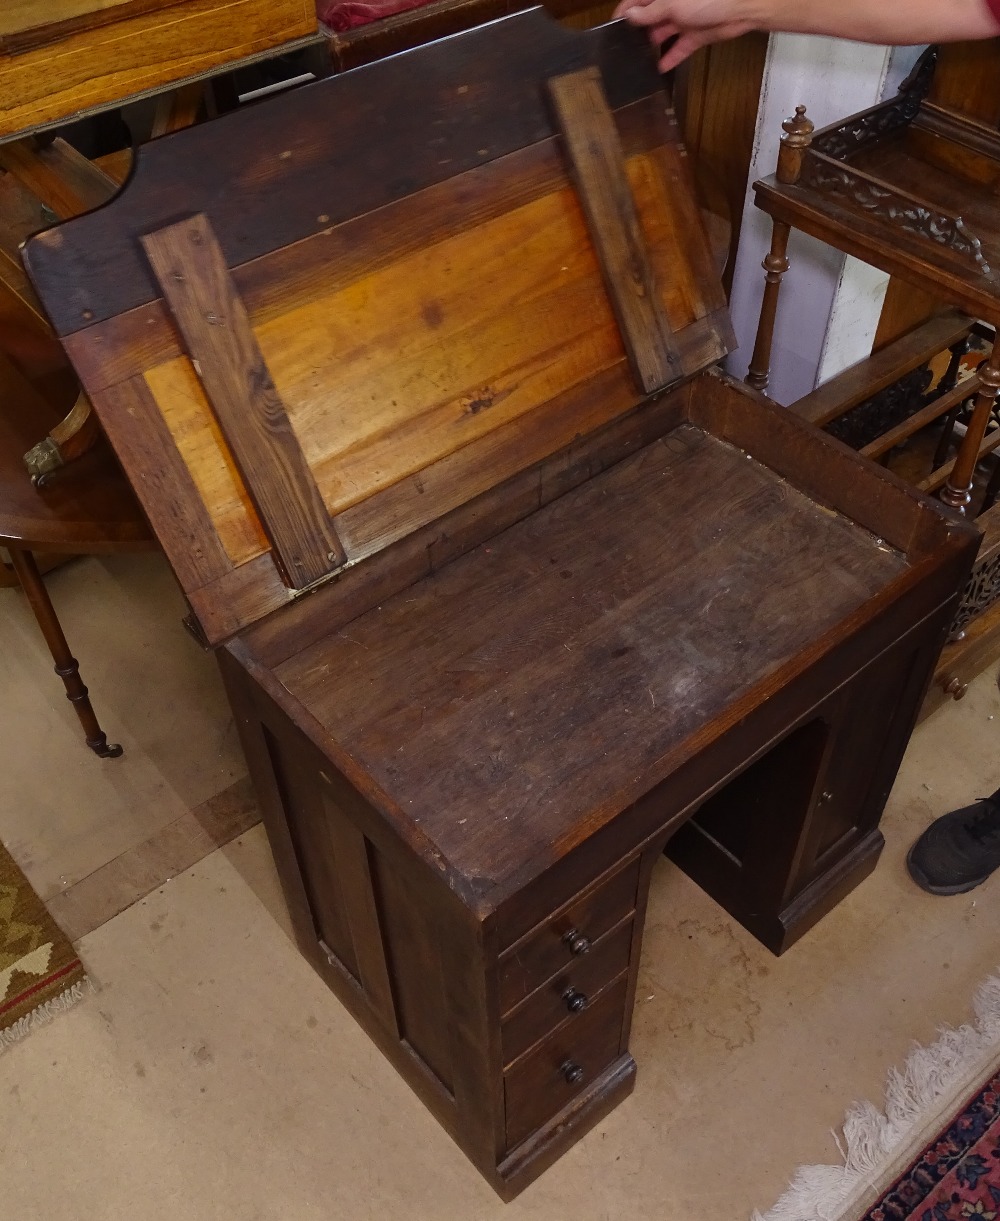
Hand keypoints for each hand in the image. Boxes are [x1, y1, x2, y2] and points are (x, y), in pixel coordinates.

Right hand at [612, 0, 755, 71]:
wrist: (740, 8)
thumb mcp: (671, 4)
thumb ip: (650, 12)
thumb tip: (630, 15)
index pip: (637, 0)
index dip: (624, 12)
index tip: (612, 28)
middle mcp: (672, 4)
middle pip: (649, 18)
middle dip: (638, 32)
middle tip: (623, 48)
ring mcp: (684, 19)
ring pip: (662, 34)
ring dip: (652, 46)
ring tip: (637, 61)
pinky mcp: (695, 35)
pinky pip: (679, 48)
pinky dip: (670, 58)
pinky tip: (658, 69)